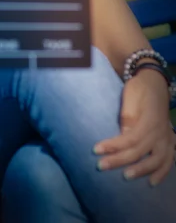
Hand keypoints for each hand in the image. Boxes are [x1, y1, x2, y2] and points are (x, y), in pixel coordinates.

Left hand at [94, 69, 173, 185]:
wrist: (155, 81)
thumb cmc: (139, 89)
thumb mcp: (130, 99)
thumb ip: (127, 120)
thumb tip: (122, 139)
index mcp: (149, 121)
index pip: (129, 139)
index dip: (113, 147)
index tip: (96, 150)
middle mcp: (160, 132)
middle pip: (139, 152)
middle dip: (119, 160)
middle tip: (101, 166)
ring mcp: (167, 137)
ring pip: (157, 160)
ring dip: (142, 170)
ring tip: (126, 177)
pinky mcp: (170, 140)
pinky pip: (170, 159)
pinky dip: (163, 172)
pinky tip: (152, 182)